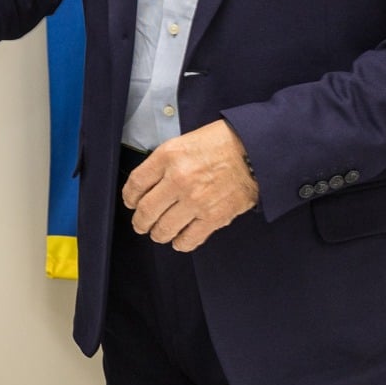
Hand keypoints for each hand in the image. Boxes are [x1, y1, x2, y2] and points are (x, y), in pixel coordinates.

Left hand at [119, 120, 259, 251]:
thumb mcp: (184, 141)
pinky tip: (179, 240)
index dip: (129, 197)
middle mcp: (178, 180)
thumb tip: (149, 184)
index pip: (135, 184)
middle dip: (140, 221)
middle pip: (146, 211)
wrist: (256, 151)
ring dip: (157, 234)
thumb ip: (165, 162)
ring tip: (159, 233)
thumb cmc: (222, 143)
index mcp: (169, 156)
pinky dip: (180, 243)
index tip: (131, 202)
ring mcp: (195, 201)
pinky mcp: (213, 217)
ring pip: (163, 229)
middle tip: (141, 223)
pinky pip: (188, 239)